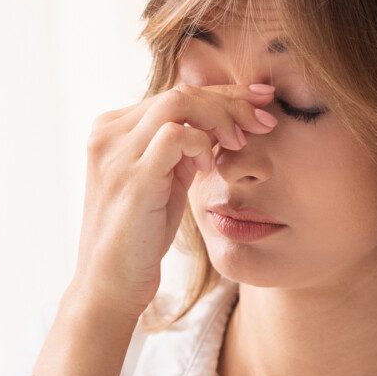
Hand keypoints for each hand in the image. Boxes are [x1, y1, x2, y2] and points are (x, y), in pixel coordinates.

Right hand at [72, 81, 281, 319]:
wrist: (110, 283)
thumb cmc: (139, 238)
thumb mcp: (164, 184)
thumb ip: (182, 152)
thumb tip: (218, 127)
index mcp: (113, 129)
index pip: (174, 94)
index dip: (221, 94)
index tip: (261, 102)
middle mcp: (109, 132)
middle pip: (180, 92)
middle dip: (232, 101)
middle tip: (266, 118)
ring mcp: (117, 152)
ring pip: (180, 103)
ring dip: (222, 117)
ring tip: (243, 142)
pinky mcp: (133, 176)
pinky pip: (177, 136)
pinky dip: (203, 143)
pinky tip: (213, 167)